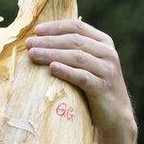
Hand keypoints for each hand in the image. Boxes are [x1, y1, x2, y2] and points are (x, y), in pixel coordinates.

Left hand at [26, 19, 136, 142]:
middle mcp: (108, 53)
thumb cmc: (93, 89)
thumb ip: (73, 51)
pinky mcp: (103, 87)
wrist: (114, 115)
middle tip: (29, 44)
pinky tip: (52, 68)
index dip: (55, 27)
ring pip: (77, 57)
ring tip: (33, 55)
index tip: (36, 31)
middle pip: (74, 41)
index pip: (77, 27)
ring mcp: (107, 70)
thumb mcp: (87, 65)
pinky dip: (66, 71)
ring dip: (52, 54)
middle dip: (49, 41)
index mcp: (103, 42)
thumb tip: (40, 42)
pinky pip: (82, 77)